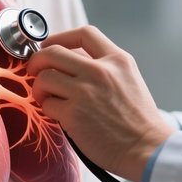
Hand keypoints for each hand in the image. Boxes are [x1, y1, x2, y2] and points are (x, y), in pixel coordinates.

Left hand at [28, 26, 173, 181]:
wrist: (147, 147)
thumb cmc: (138, 118)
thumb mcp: (129, 79)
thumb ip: (105, 66)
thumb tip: (71, 61)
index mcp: (117, 60)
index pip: (84, 33)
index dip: (61, 36)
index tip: (50, 45)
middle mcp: (100, 71)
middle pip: (53, 52)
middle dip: (37, 60)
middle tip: (34, 70)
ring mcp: (85, 92)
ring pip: (44, 77)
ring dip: (39, 87)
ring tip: (46, 96)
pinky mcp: (73, 115)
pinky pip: (47, 104)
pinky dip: (48, 108)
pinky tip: (57, 114)